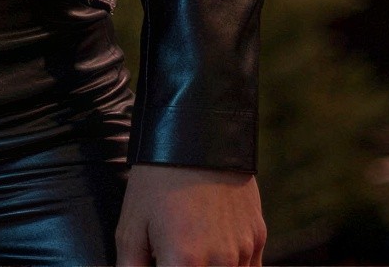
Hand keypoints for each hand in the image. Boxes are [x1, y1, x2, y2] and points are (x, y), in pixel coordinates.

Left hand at [115, 162, 266, 265]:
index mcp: (184, 263)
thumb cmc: (157, 181)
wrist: (197, 134)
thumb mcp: (130, 227)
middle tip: (173, 255)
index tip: (162, 262)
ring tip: (193, 249)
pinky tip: (213, 250)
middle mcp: (219, 263)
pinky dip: (232, 266)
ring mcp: (242, 251)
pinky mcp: (258, 238)